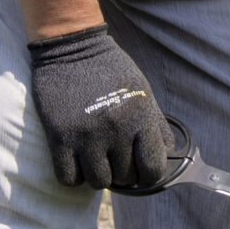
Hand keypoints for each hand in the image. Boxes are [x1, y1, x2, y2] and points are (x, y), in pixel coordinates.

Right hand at [26, 28, 168, 189]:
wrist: (73, 46)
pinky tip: (77, 161)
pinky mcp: (60, 137)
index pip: (153, 169)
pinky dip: (74, 176)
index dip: (148, 176)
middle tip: (114, 158)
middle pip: (125, 178)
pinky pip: (69, 179)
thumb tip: (169, 155)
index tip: (140, 170)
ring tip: (95, 158)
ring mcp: (87, 135)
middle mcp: (116, 129)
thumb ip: (156, 124)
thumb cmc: (111, 70)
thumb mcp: (142, 91)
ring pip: (99, 182)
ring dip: (98, 175)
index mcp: (140, 117)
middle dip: (122, 173)